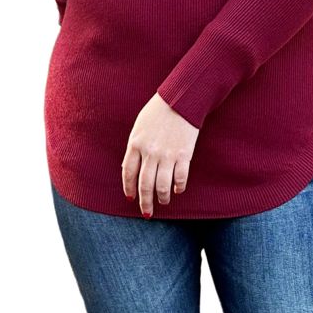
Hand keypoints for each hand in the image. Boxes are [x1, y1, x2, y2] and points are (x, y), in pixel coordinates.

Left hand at [123, 93, 199, 216]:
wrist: (181, 100)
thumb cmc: (158, 111)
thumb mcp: (139, 127)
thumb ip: (135, 147)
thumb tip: (131, 168)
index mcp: (135, 143)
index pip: (128, 173)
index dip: (129, 188)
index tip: (130, 199)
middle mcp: (150, 152)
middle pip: (144, 184)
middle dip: (145, 202)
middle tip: (146, 213)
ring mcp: (167, 155)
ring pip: (162, 186)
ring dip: (162, 198)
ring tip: (163, 202)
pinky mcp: (184, 155)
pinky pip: (180, 178)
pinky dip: (179, 187)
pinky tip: (177, 190)